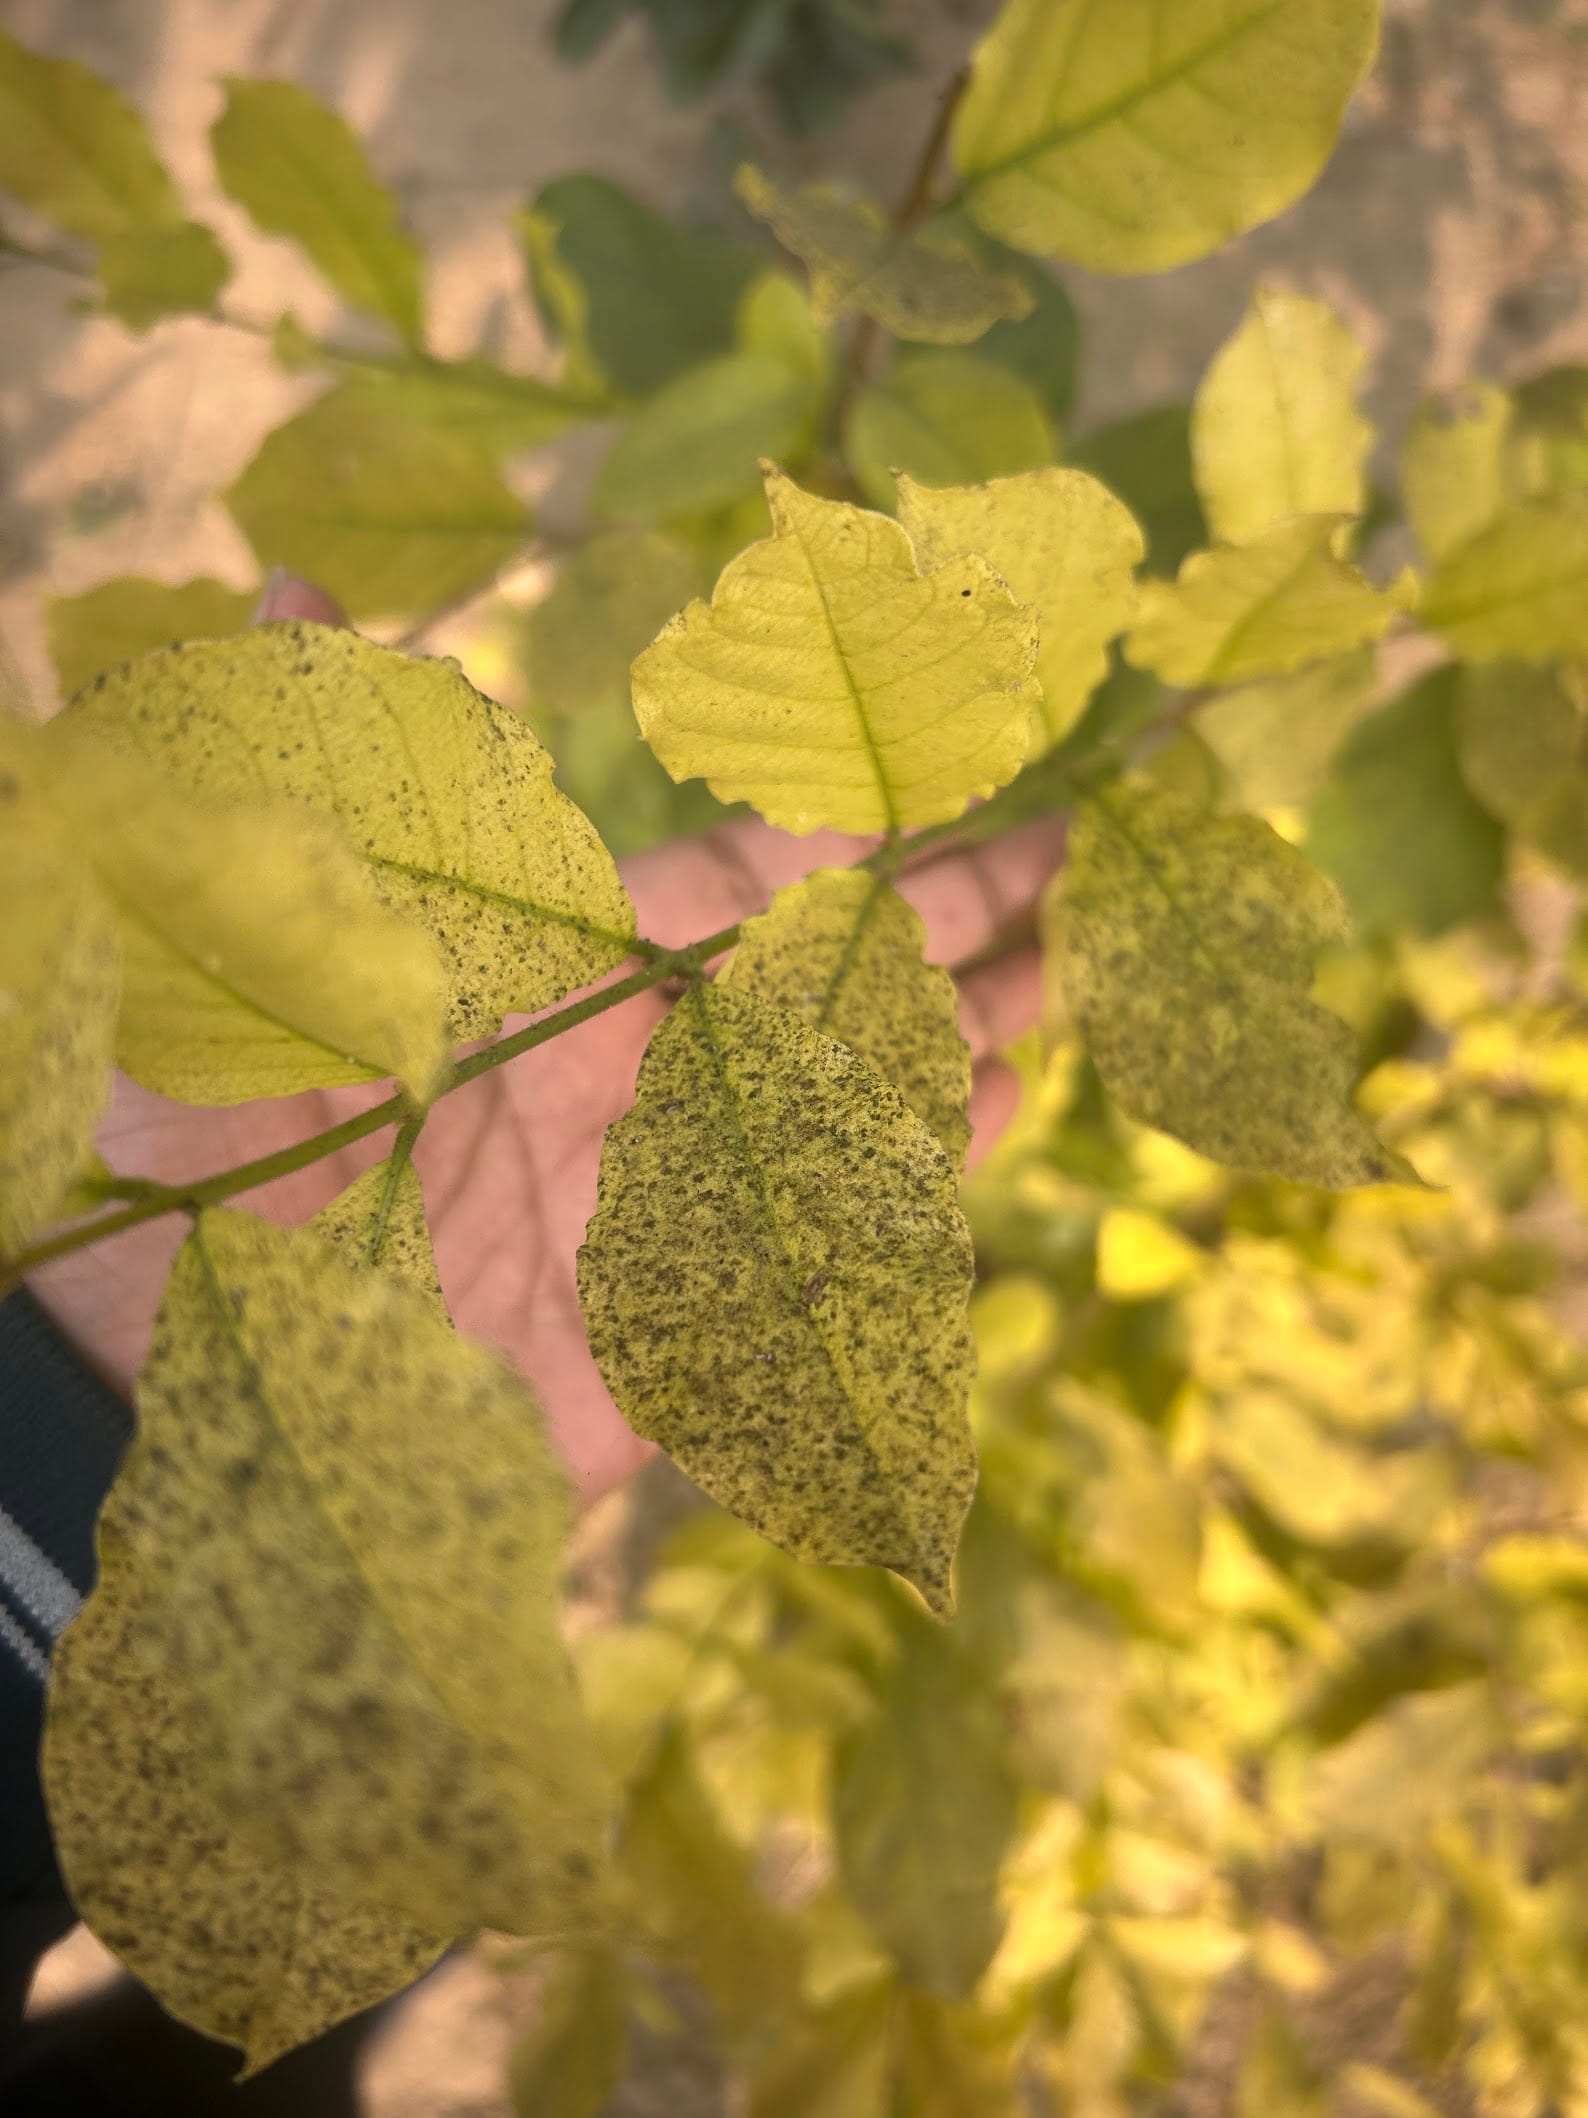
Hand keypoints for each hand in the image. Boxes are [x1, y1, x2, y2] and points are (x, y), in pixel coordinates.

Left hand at [30, 579, 1059, 1502]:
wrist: (210, 1381)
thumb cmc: (227, 1165)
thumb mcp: (263, 959)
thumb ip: (306, 787)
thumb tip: (279, 590)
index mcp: (552, 977)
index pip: (731, 885)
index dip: (840, 831)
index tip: (954, 765)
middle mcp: (633, 1073)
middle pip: (825, 977)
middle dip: (948, 910)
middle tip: (1073, 849)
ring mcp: (674, 1191)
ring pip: (852, 1092)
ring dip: (961, 1024)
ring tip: (1075, 961)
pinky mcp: (691, 1316)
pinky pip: (834, 1232)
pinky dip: (923, 1168)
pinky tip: (1002, 1098)